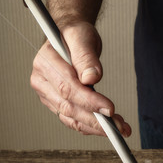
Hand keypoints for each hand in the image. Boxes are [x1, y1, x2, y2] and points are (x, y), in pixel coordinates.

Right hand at [30, 21, 130, 135]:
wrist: (69, 38)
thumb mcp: (82, 36)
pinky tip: (109, 126)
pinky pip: (73, 121)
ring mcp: (48, 96)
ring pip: (71, 118)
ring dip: (96, 127)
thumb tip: (91, 78)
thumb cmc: (74, 35)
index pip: (67, 87)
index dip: (89, 101)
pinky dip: (91, 127)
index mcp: (44, 63)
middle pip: (68, 107)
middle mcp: (42, 82)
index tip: (110, 108)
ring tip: (119, 128)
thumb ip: (85, 56)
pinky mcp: (56, 105)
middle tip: (118, 125)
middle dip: (95, 119)